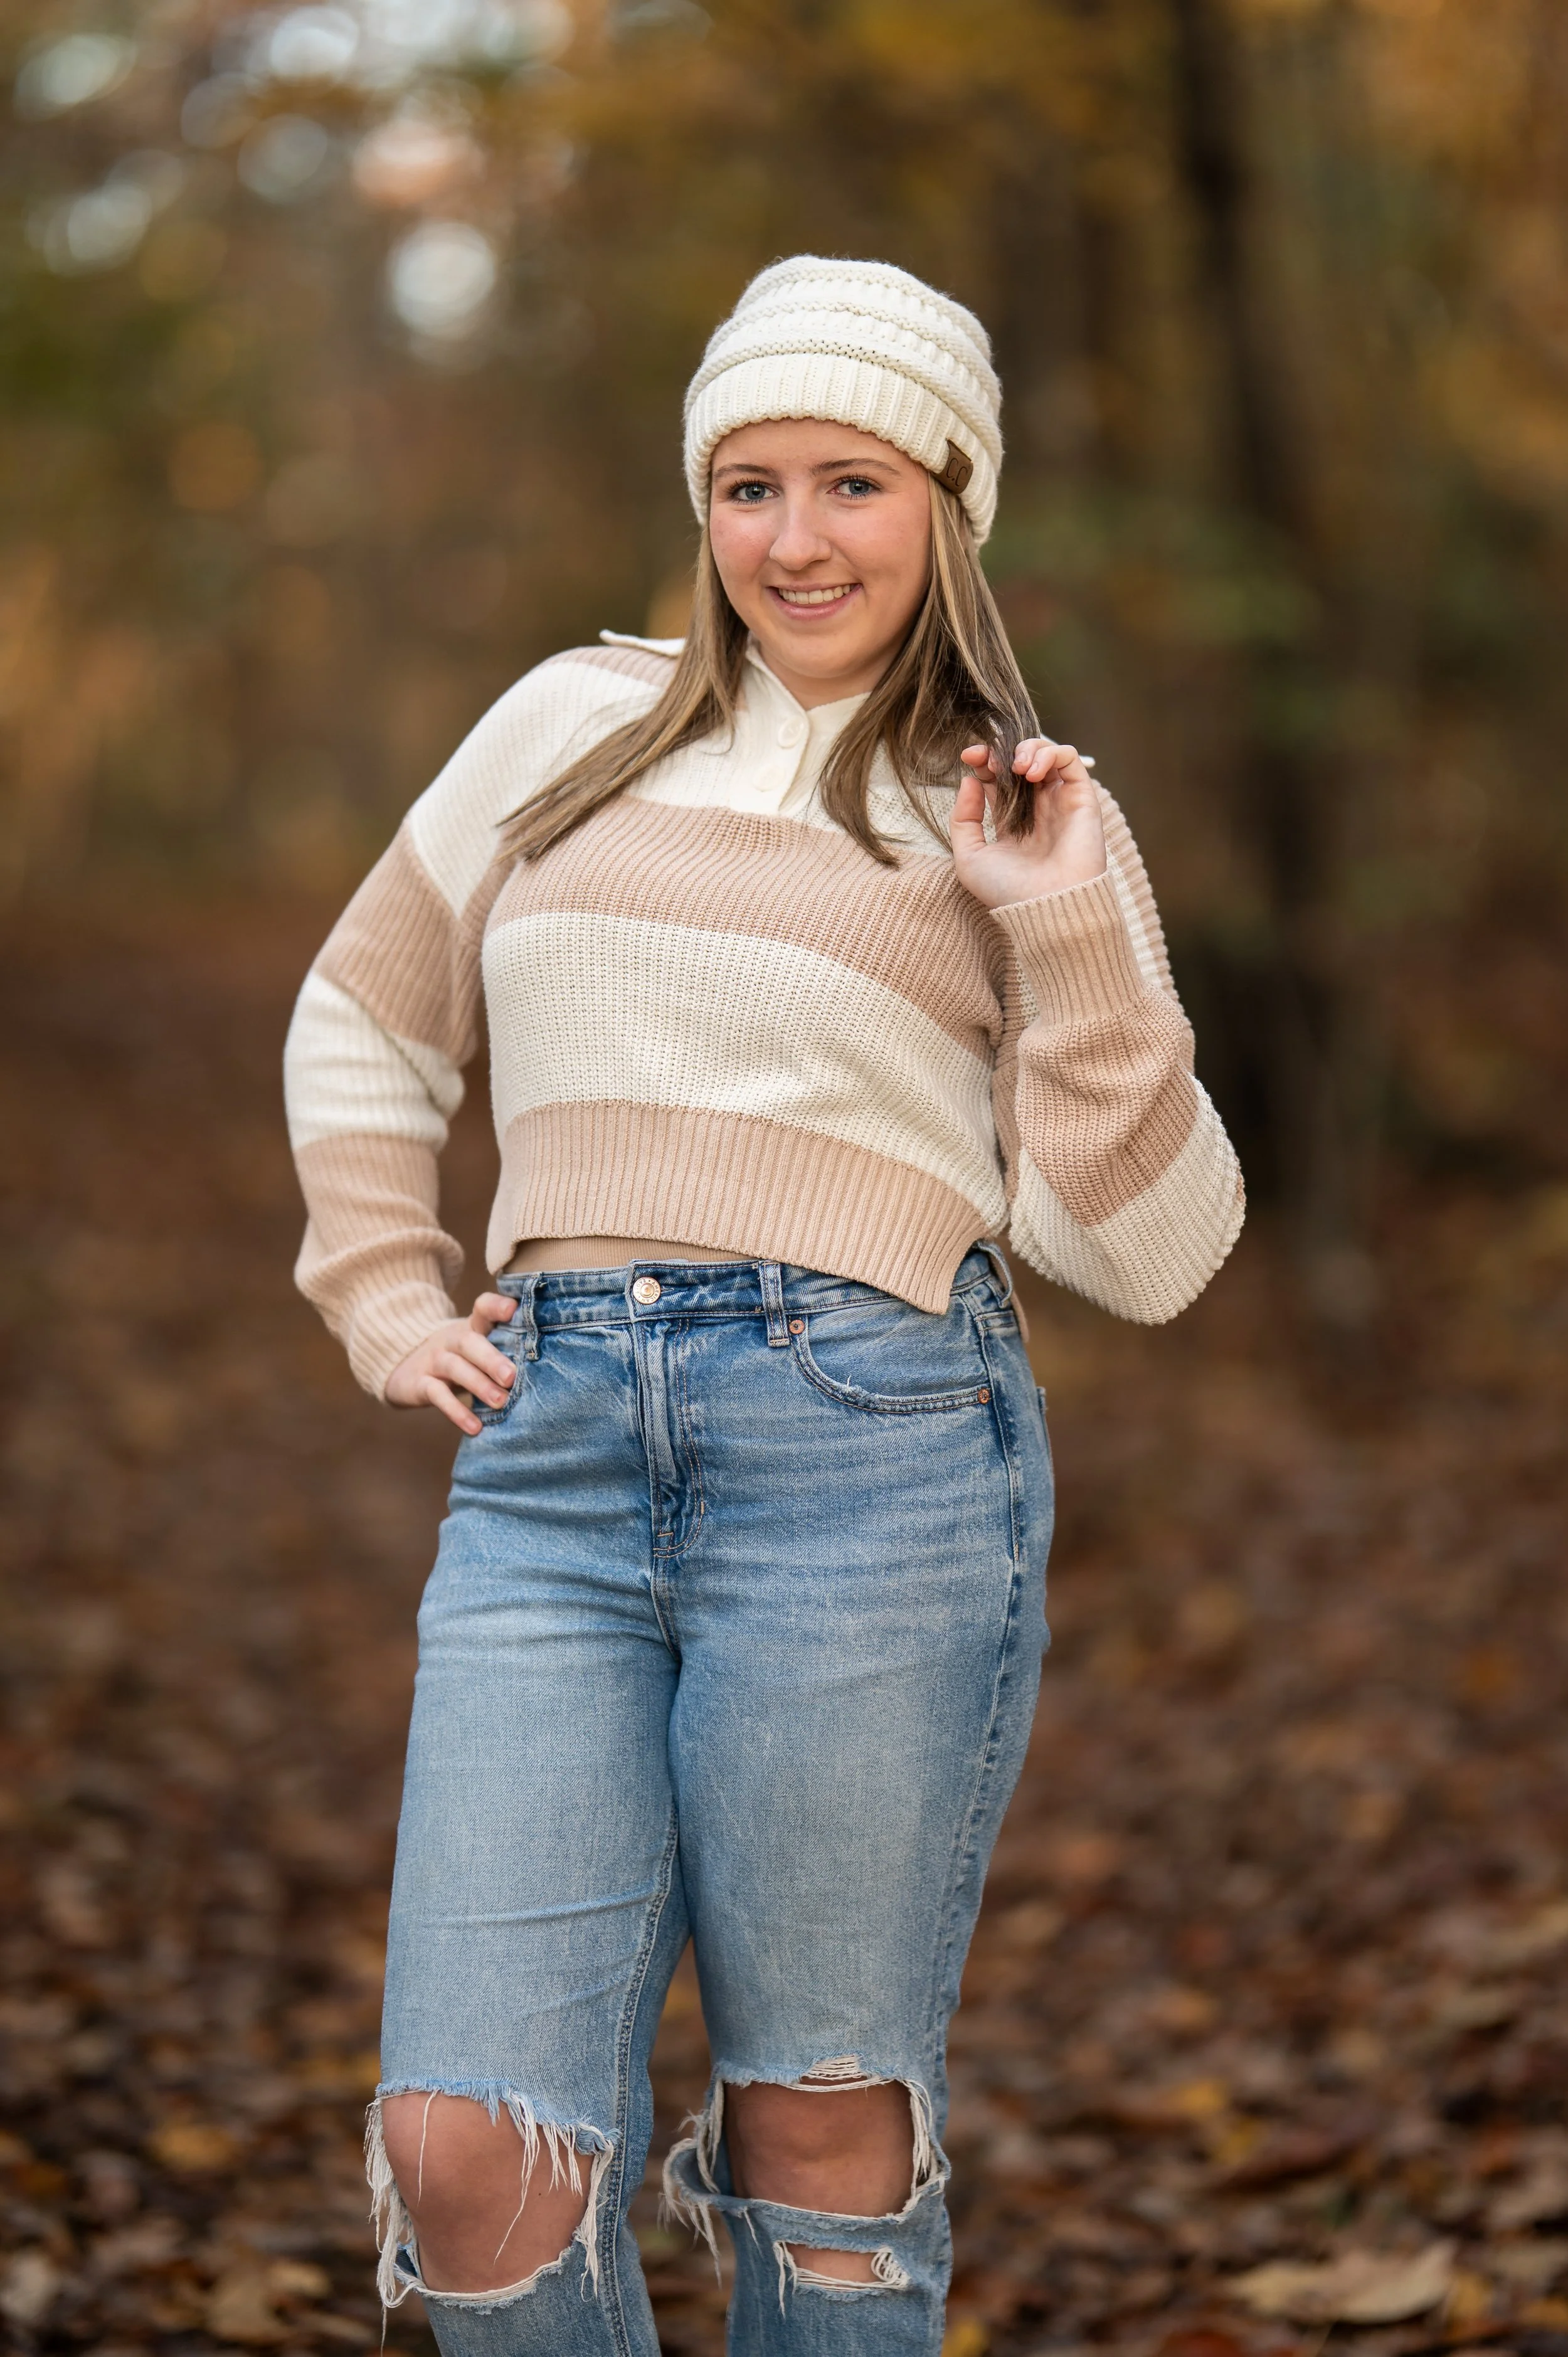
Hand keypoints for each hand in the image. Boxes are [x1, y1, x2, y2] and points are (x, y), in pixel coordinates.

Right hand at [385, 1293, 517, 1434]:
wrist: (404, 1368)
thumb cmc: (459, 1359)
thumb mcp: (476, 1348)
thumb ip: (504, 1350)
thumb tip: (547, 1367)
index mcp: (471, 1327)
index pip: (482, 1309)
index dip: (496, 1306)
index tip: (513, 1310)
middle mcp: (451, 1339)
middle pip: (469, 1341)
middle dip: (491, 1358)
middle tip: (512, 1377)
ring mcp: (433, 1360)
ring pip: (455, 1367)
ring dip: (479, 1385)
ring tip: (501, 1402)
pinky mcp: (419, 1383)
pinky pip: (438, 1396)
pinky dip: (456, 1411)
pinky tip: (475, 1427)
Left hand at [951, 736, 1106, 910]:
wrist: (1047, 907)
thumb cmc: (1008, 891)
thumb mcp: (969, 858)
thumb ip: (963, 819)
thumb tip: (969, 781)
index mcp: (1011, 823)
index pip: (997, 779)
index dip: (984, 761)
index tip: (970, 757)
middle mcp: (1037, 810)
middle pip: (1020, 761)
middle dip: (1002, 750)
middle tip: (990, 758)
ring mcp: (1060, 802)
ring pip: (1047, 754)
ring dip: (1028, 748)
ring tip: (1016, 766)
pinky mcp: (1081, 798)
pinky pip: (1071, 760)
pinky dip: (1051, 753)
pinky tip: (1032, 772)